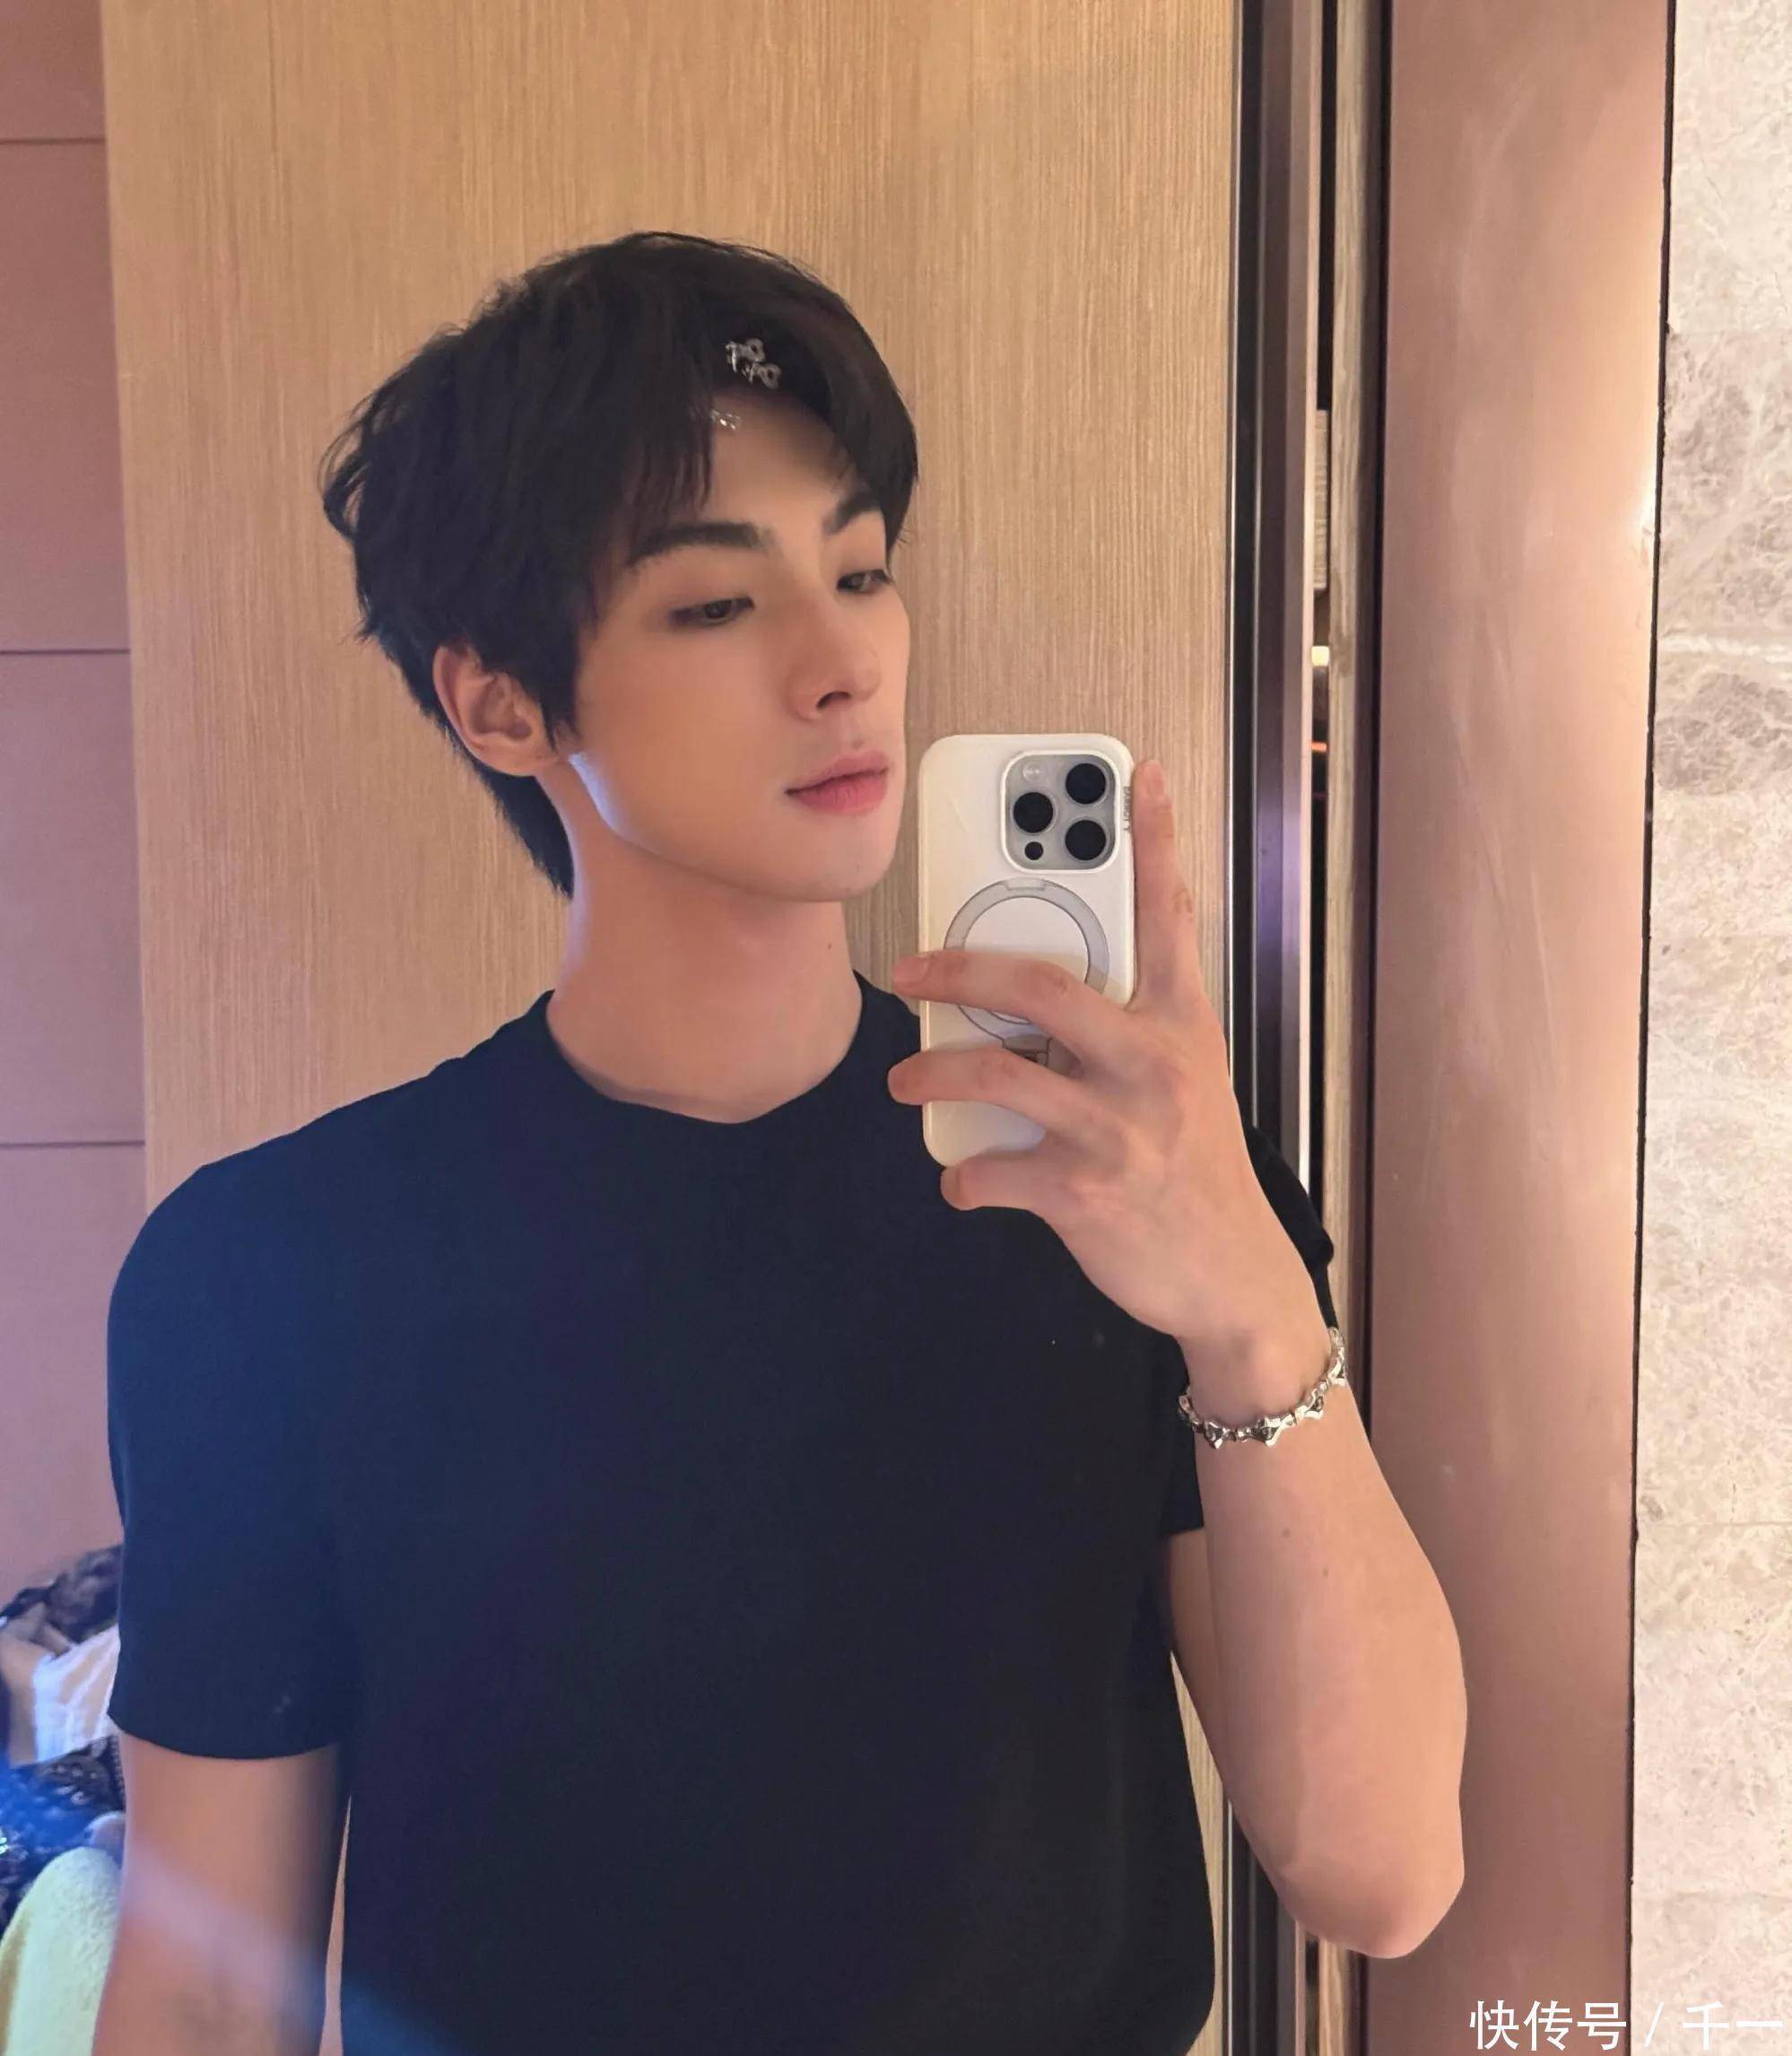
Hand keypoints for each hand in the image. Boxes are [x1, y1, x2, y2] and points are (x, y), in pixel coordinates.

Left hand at [886, 759, 1328, 1379]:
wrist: (1234, 1279)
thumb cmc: (1195, 1171)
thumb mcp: (1187, 1083)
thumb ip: (1127, 1031)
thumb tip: (1032, 1007)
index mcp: (1181, 1026)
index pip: (1170, 916)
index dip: (1157, 841)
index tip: (1140, 775)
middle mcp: (1153, 1065)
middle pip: (1044, 984)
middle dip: (960, 967)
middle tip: (908, 969)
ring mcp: (1121, 1128)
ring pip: (1001, 1075)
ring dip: (935, 1075)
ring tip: (907, 1083)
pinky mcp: (1087, 1193)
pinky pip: (995, 1171)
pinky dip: (964, 1178)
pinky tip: (962, 1183)